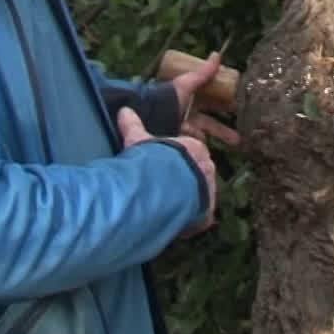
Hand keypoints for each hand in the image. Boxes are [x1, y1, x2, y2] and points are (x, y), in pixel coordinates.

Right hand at [118, 108, 218, 235]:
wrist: (165, 186)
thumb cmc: (155, 159)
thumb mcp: (139, 141)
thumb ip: (133, 126)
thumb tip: (124, 110)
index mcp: (196, 150)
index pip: (192, 152)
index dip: (178, 159)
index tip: (165, 165)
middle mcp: (207, 170)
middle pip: (198, 175)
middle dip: (185, 180)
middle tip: (165, 188)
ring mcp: (209, 194)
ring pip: (199, 197)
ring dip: (187, 201)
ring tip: (167, 207)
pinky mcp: (206, 215)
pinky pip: (199, 218)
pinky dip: (188, 221)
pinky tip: (174, 223)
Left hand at [169, 50, 241, 146]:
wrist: (151, 122)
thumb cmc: (168, 100)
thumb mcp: (185, 84)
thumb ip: (202, 73)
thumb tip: (217, 54)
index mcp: (186, 100)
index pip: (208, 100)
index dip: (222, 101)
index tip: (236, 102)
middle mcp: (185, 115)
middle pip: (209, 119)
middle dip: (224, 123)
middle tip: (242, 123)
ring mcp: (184, 130)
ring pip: (206, 132)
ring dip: (222, 135)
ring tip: (237, 141)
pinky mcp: (183, 142)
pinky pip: (198, 142)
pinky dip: (205, 143)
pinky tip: (211, 144)